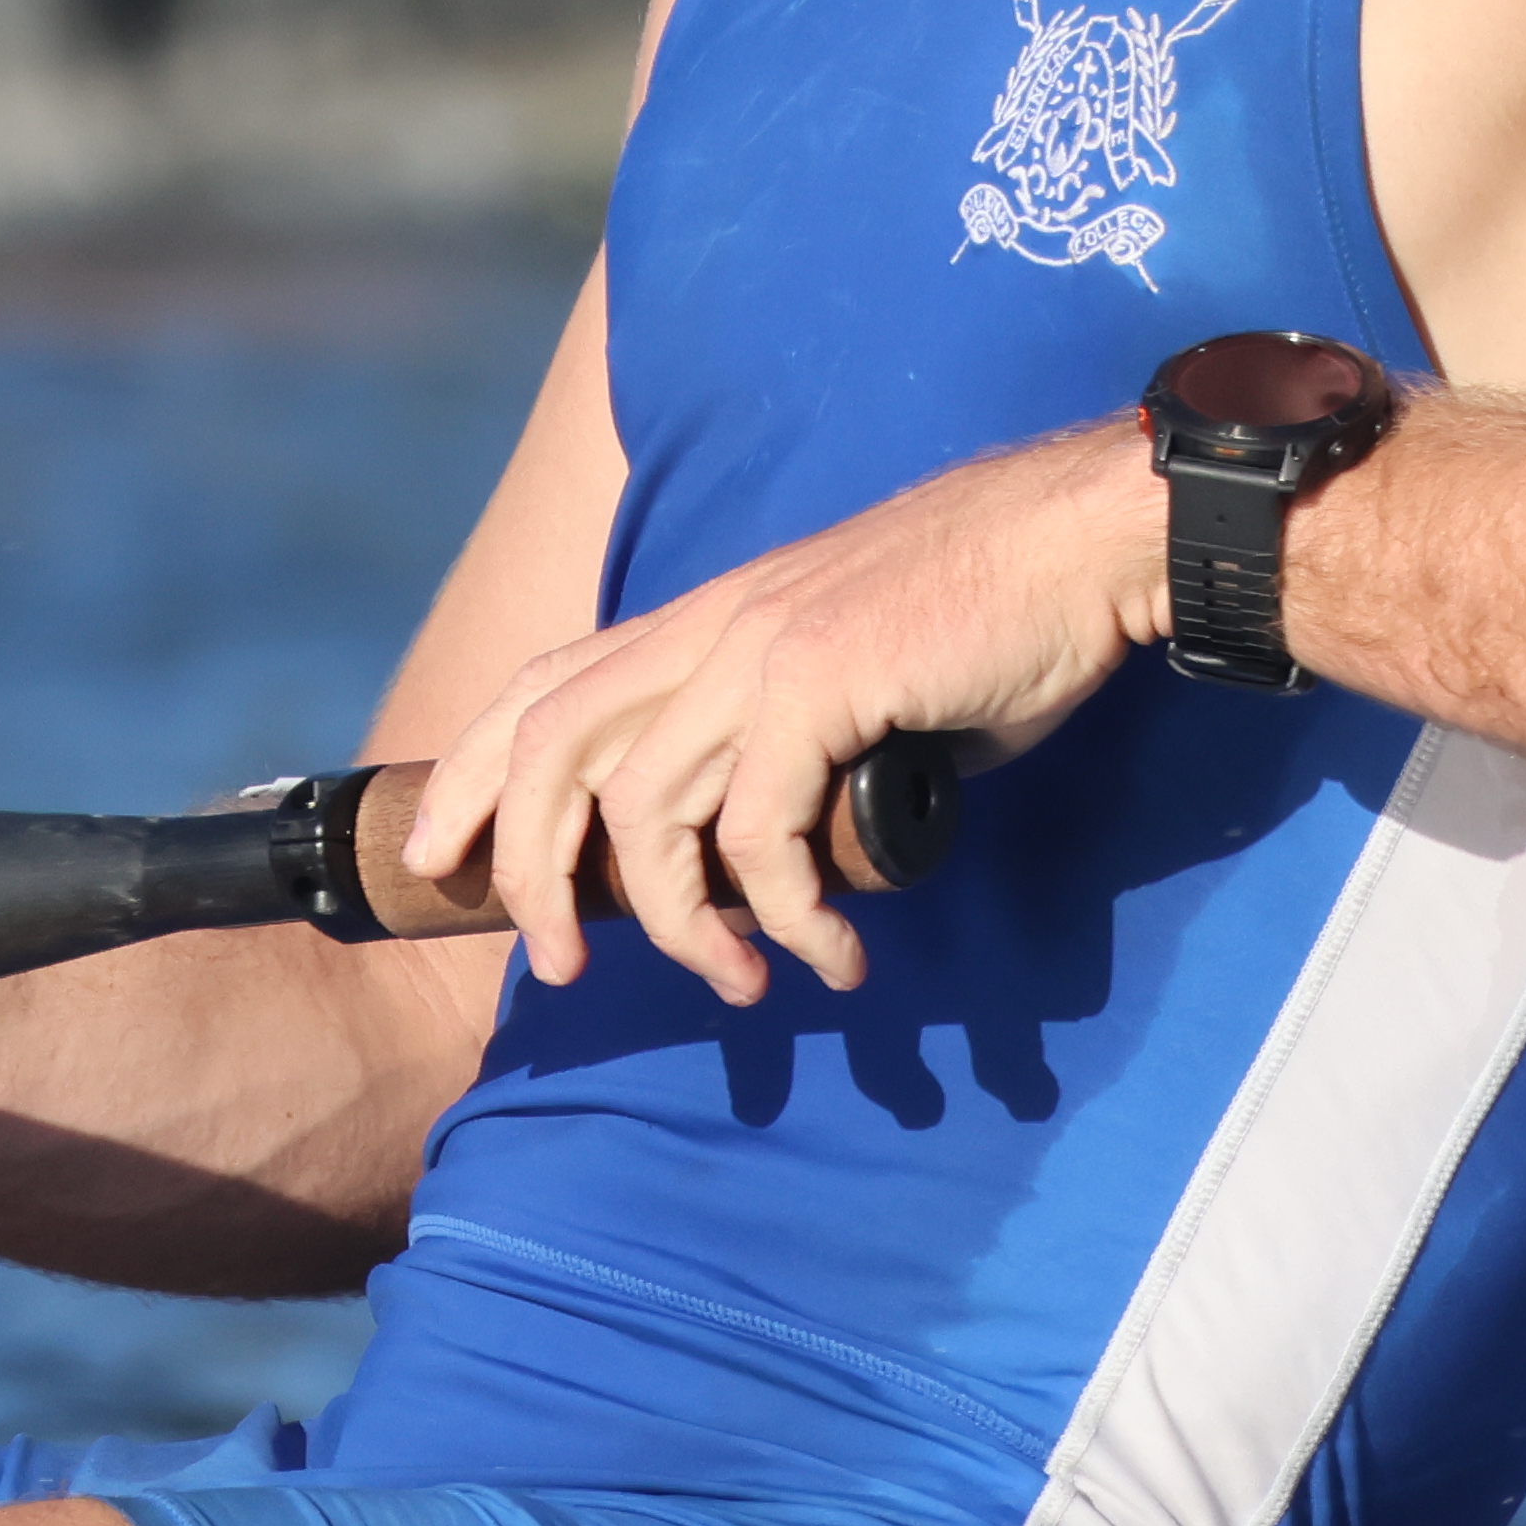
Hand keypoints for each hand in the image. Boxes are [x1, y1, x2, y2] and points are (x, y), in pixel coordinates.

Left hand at [409, 421, 1169, 1006]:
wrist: (1087, 540)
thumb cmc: (988, 619)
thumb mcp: (850, 680)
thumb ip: (785, 752)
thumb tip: (763, 858)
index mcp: (704, 618)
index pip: (542, 686)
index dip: (473, 774)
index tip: (439, 858)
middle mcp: (710, 625)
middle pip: (553, 749)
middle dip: (531, 871)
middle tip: (560, 969)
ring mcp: (758, 648)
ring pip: (646, 810)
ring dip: (678, 924)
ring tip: (736, 985)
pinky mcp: (819, 681)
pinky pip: (759, 831)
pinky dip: (786, 916)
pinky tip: (833, 955)